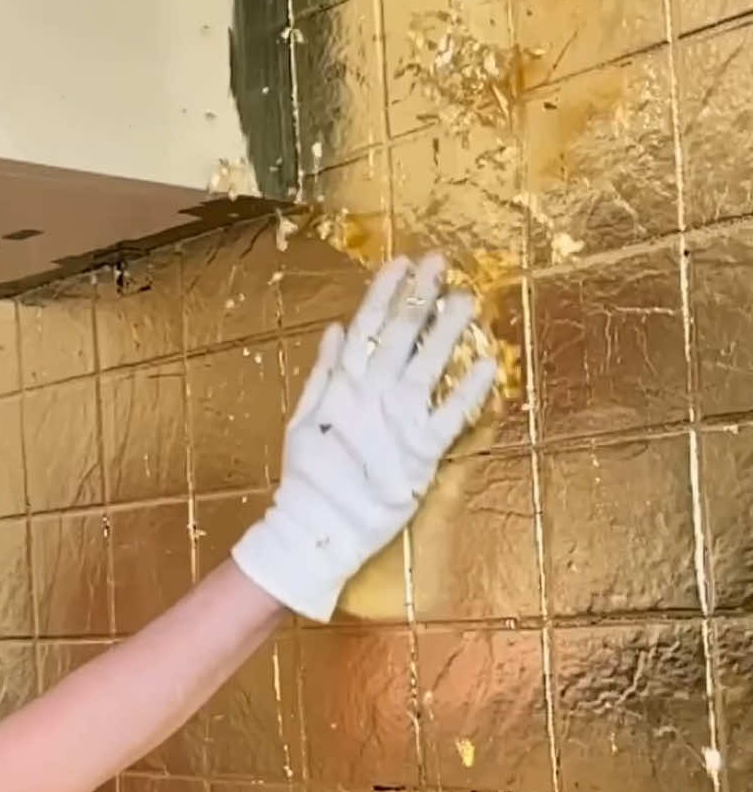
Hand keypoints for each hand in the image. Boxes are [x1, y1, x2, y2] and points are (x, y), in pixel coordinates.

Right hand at [232, 253, 494, 621]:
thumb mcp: (302, 420)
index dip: (384, 295)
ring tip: (467, 299)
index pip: (366, 328)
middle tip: (442, 263)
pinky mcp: (420, 454)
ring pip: (426, 366)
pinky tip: (490, 366)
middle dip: (420, 298)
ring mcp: (397, 423)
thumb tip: (335, 328)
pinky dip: (468, 392)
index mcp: (342, 386)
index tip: (402, 263)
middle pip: (399, 337)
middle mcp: (371, 396)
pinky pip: (450, 417)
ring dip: (447, 331)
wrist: (314, 529)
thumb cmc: (307, 478)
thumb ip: (322, 374)